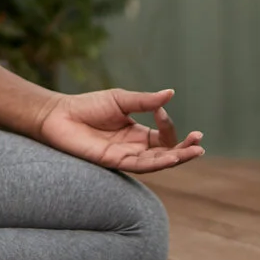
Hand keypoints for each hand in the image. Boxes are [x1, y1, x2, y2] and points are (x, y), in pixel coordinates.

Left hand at [35, 88, 204, 172]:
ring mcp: (125, 156)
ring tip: (195, 152)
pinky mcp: (114, 162)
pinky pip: (140, 166)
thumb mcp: (121, 99)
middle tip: (200, 143)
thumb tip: (171, 93)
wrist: (59, 115)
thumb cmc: (87, 106)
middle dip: (185, 149)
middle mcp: (134, 147)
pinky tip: (172, 157)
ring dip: (177, 158)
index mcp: (136, 133)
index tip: (161, 110)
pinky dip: (157, 163)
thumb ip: (145, 101)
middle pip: (165, 152)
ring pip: (157, 162)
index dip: (168, 125)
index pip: (163, 135)